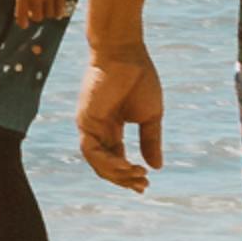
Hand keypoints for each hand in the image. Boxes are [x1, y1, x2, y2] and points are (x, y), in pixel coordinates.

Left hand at [17, 0, 78, 26]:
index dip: (23, 22)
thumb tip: (24, 10)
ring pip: (49, 15)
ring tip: (47, 7)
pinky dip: (58, 12)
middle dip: (37, 14)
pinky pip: (60, 10)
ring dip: (48, 12)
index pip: (21, 15)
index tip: (24, 25)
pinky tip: (57, 11)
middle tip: (37, 10)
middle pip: (37, 17)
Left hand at [74, 49, 164, 193]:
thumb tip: (157, 167)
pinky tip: (126, 165)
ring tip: (137, 175)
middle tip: (142, 186)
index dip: (129, 175)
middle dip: (124, 179)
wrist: (125, 55)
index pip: (116, 160)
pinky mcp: (84, 120)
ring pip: (97, 162)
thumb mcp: (150, 116)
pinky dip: (107, 162)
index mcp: (112, 128)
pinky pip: (91, 150)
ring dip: (117, 174)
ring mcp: (89, 126)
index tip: (146, 185)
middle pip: (105, 165)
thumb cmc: (139, 79)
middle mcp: (98, 130)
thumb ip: (150, 141)